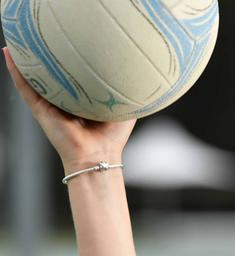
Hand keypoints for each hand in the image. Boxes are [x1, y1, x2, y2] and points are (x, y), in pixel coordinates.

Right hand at [2, 46, 136, 173]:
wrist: (97, 155)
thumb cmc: (113, 136)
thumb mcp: (125, 108)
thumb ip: (128, 92)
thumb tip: (137, 74)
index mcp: (83, 99)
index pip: (75, 75)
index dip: (73, 59)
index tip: (73, 42)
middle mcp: (65, 100)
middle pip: (54, 74)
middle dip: (49, 57)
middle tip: (47, 37)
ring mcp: (51, 104)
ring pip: (35, 78)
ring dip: (27, 59)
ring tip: (22, 39)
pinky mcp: (40, 109)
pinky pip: (25, 87)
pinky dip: (16, 71)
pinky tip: (10, 53)